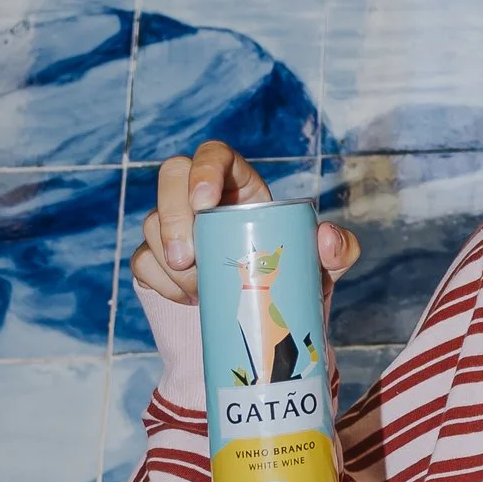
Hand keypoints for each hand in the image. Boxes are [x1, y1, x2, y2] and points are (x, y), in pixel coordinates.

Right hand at [130, 138, 360, 311]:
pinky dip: (161, 283)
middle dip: (173, 217)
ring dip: (170, 260)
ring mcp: (175, 227)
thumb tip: (326, 235)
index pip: (214, 154)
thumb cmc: (293, 281)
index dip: (204, 170)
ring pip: (151, 223)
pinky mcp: (156, 260)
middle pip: (170, 178)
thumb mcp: (323, 269)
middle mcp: (202, 199)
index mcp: (240, 185)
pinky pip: (143, 262)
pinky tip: (188, 299)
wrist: (263, 327)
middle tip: (189, 260)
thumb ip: (339, 250)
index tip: (205, 203)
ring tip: (202, 290)